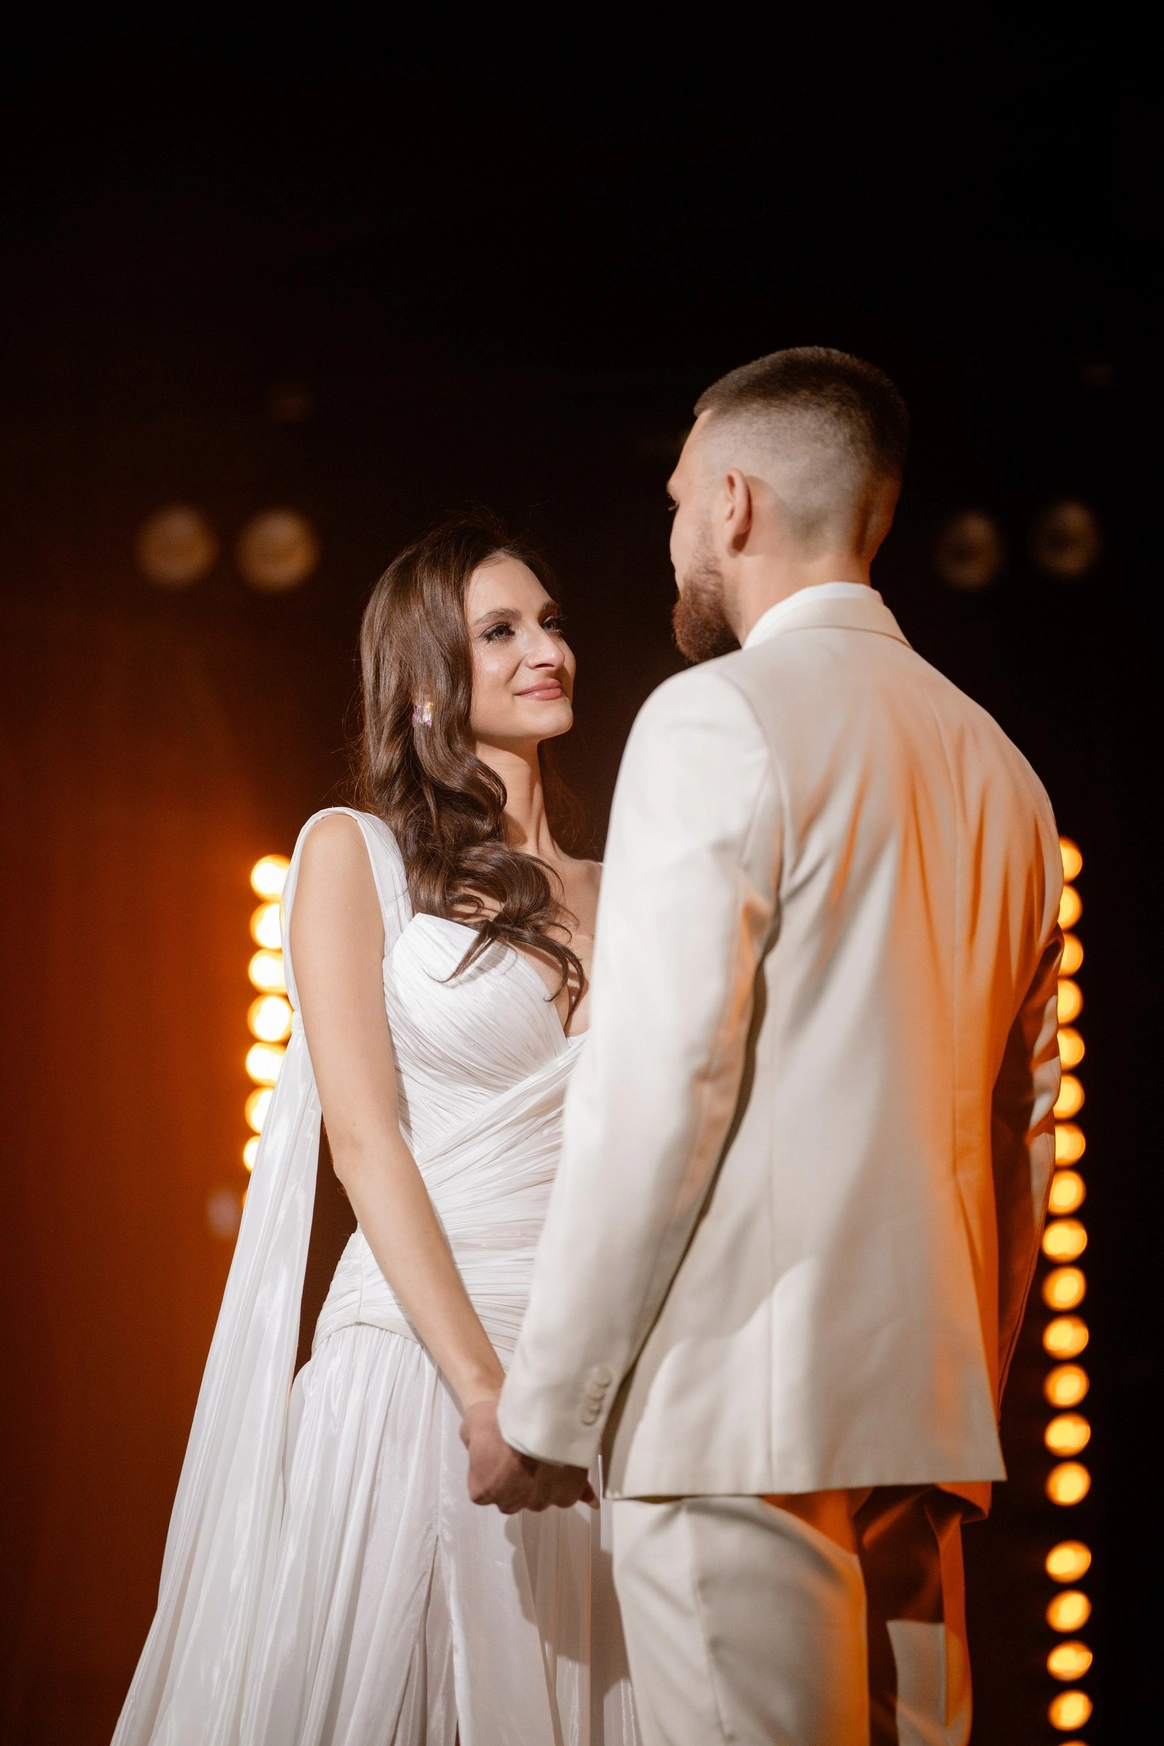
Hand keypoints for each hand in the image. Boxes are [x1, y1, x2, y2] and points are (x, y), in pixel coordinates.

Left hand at [460, 1399, 597, 1514]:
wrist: (537, 1412)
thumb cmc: (501, 1419)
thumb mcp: (473, 1427)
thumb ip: (474, 1446)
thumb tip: (483, 1449)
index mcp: (484, 1490)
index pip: (486, 1490)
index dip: (493, 1470)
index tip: (499, 1453)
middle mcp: (512, 1501)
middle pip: (514, 1496)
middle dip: (517, 1480)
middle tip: (522, 1455)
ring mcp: (540, 1499)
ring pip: (541, 1496)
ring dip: (543, 1482)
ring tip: (547, 1455)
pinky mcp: (567, 1494)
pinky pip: (571, 1495)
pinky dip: (579, 1493)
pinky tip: (588, 1496)